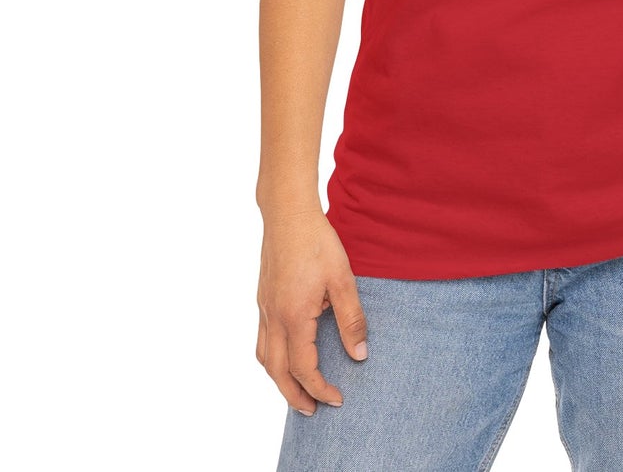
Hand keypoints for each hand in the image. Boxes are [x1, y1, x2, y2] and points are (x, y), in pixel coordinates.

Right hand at [256, 207, 368, 413]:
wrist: (287, 212)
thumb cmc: (317, 241)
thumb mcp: (343, 278)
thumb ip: (352, 318)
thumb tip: (360, 355)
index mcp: (294, 316)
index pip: (304, 368)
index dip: (320, 389)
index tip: (336, 400)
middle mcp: (274, 317)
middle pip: (277, 373)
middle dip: (294, 396)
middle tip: (313, 410)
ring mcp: (264, 308)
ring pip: (265, 358)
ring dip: (279, 380)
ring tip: (298, 389)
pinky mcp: (263, 298)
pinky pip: (262, 340)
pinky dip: (273, 358)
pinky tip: (288, 353)